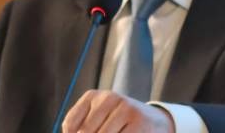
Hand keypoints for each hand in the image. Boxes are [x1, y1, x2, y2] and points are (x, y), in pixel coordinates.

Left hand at [61, 90, 175, 132]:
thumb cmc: (118, 124)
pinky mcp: (138, 124)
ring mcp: (125, 109)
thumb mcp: (98, 120)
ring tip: (118, 131)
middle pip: (86, 132)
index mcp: (92, 96)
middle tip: (106, 132)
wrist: (154, 122)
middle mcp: (108, 97)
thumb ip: (80, 127)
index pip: (71, 124)